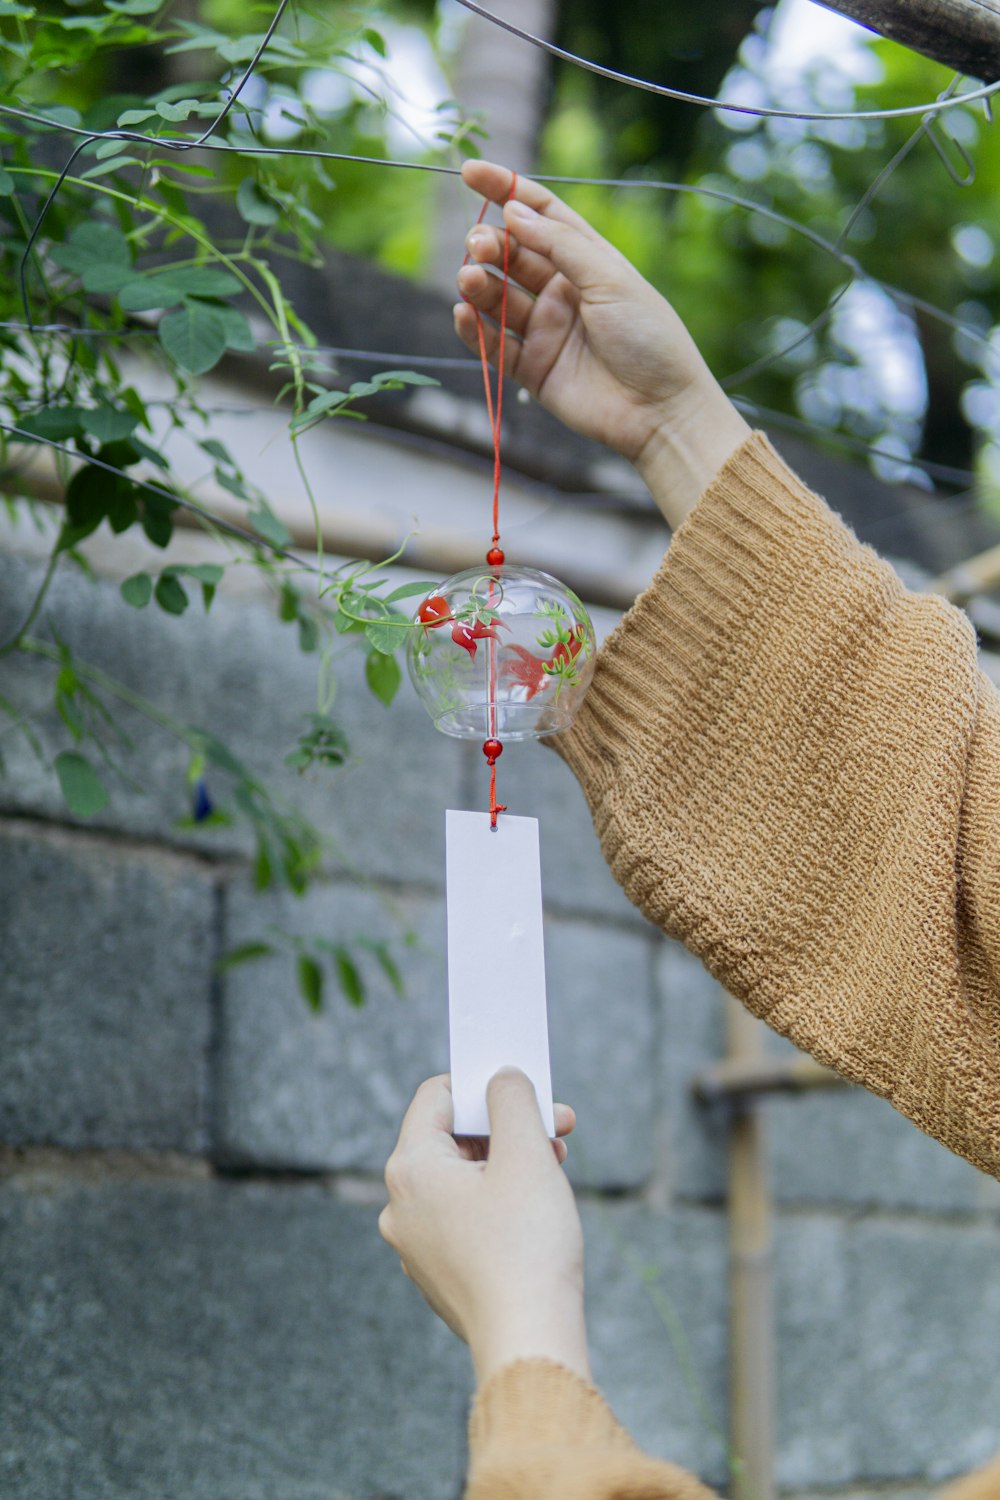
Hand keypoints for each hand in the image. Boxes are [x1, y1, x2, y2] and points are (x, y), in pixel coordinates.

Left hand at [379, 1070, 589, 1385]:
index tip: (526, 1088)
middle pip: (452, 1139)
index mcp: (411, 1170)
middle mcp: (401, 1206)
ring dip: (508, 1162)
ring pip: (461, 1179)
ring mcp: (416, 1245)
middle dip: (506, 1126)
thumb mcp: (526, 1154)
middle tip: (557, 1126)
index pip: (437, 1097)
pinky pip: (464, 1217)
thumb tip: (501, 1077)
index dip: (483, 1084)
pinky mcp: (439, 1273)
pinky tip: (537, 1208)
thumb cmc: (527, 1246)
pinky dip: (498, 1201)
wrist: (529, 1342)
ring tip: (555, 1164)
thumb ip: (511, 1100)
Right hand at [454, 159, 749, 527]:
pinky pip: (493, 345)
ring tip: (468, 278)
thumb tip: (513, 211)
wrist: (661, 411)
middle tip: (478, 245)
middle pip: (513, 256)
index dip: (505, 190)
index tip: (469, 172)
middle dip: (489, 244)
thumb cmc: (649, 339)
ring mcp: (545, 330)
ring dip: (478, 285)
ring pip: (498, 298)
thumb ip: (560, 245)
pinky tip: (464, 313)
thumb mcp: (610, 279)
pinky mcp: (532, 370)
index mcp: (588, 262)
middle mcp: (563, 292)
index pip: (540, 216)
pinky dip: (475, 329)